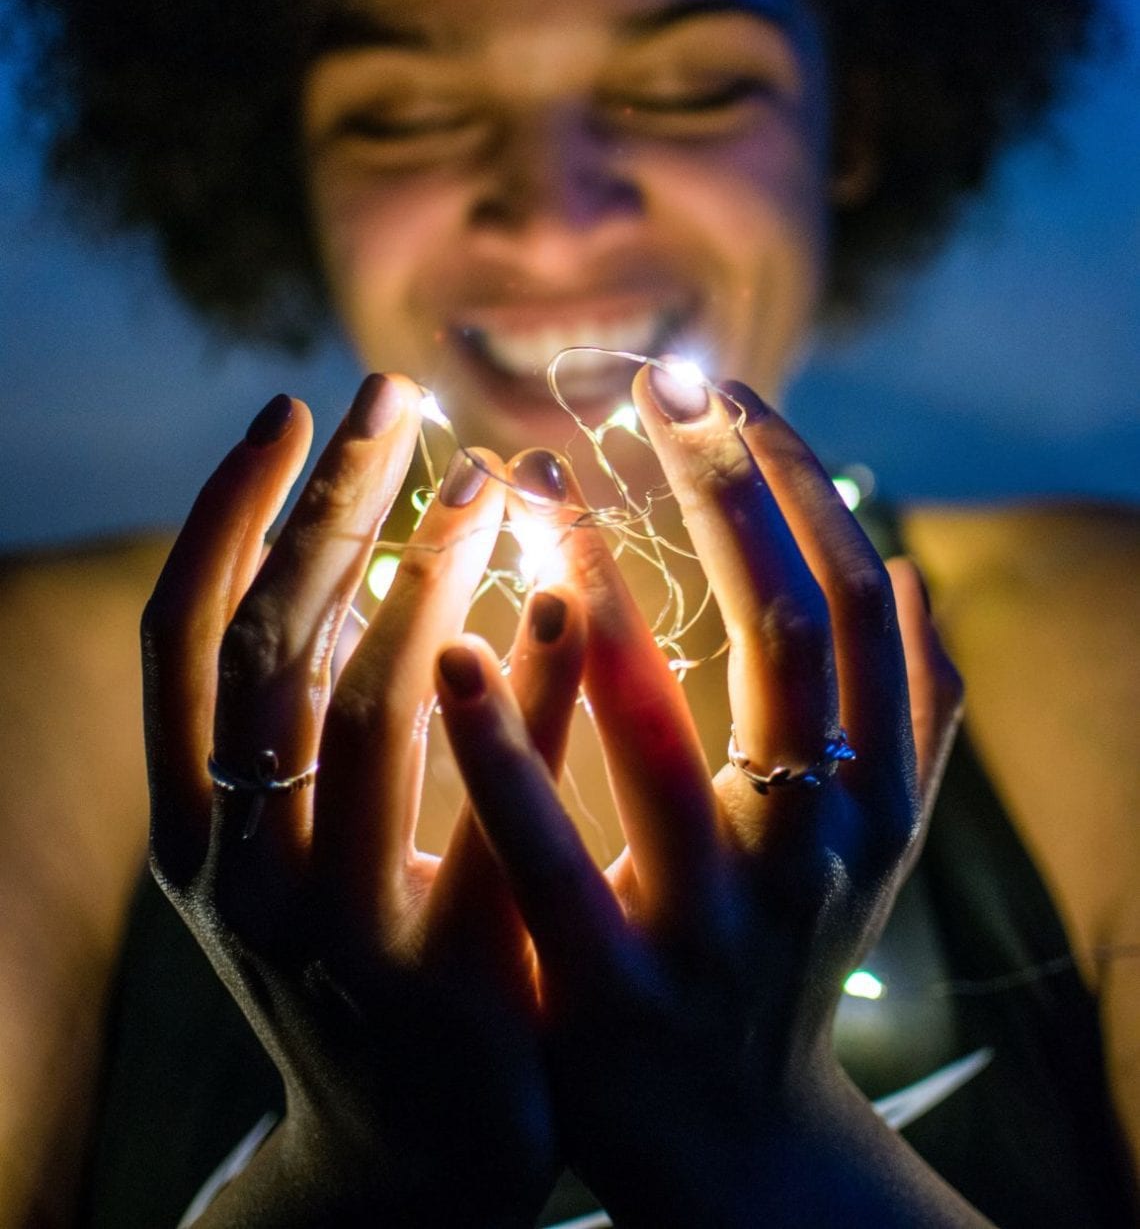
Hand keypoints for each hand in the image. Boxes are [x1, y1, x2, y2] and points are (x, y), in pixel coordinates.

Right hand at [141, 375, 584, 1228]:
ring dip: (428, 576)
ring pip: (367, 716)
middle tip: (398, 395)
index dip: (226, 514)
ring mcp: (335, 929)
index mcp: (193, 825)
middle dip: (332, 509)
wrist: (404, 1154)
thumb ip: (301, 717)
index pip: (182, 638)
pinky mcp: (442, 980)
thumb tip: (346, 533)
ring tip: (495, 473)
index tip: (294, 407)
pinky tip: (576, 595)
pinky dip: (532, 692)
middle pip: (270, 653)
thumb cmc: (360, 954)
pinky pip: (495, 809)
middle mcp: (241, 870)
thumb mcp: (293, 841)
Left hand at [436, 368, 975, 1228]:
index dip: (794, 478)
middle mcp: (821, 844)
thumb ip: (896, 711)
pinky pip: (555, 853)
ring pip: (669, 727)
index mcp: (879, 791)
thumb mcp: (866, 838)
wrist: (741, 1149)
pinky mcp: (622, 992)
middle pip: (787, 627)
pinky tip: (448, 649)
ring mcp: (724, 922)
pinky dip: (503, 746)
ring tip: (535, 480)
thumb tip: (898, 560)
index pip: (854, 596)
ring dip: (601, 588)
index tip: (721, 385)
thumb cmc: (783, 954)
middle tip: (653, 383)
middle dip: (723, 485)